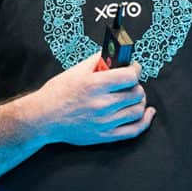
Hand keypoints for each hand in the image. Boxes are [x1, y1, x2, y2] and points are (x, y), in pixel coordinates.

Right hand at [35, 53, 155, 145]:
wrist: (44, 117)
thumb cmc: (58, 92)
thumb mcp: (76, 70)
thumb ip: (98, 61)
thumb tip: (115, 55)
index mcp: (94, 85)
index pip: (129, 76)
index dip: (136, 69)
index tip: (134, 67)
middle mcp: (102, 104)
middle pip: (136, 93)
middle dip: (136, 84)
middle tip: (130, 81)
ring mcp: (105, 122)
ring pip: (137, 110)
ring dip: (139, 100)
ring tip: (133, 95)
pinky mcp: (105, 135)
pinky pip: (134, 130)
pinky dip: (145, 120)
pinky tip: (148, 112)